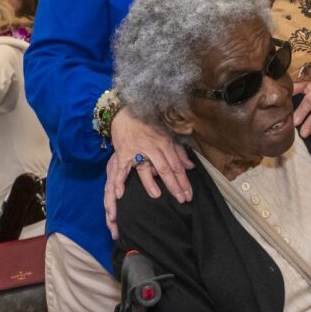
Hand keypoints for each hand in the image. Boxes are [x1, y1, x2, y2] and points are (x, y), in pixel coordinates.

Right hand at [104, 108, 194, 239]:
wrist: (126, 112)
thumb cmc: (148, 124)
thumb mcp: (167, 135)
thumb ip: (178, 152)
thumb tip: (190, 166)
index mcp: (164, 143)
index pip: (176, 165)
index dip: (183, 181)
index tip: (188, 195)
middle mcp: (152, 147)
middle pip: (165, 169)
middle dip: (174, 185)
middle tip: (181, 199)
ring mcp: (136, 150)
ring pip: (145, 169)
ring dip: (150, 183)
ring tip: (157, 196)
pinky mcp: (122, 153)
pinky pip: (121, 169)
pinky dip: (120, 181)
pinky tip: (121, 194)